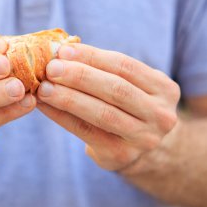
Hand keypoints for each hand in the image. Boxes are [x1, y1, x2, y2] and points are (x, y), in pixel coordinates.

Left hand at [37, 43, 179, 170]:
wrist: (140, 148)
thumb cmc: (126, 107)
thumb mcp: (127, 85)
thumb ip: (102, 69)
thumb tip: (61, 51)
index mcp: (163, 88)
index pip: (125, 66)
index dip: (92, 56)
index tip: (64, 50)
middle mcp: (160, 114)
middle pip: (116, 89)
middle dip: (80, 76)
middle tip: (51, 68)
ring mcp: (144, 138)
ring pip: (101, 113)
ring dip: (68, 98)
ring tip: (43, 88)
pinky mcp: (121, 155)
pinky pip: (86, 132)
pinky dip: (61, 117)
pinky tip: (44, 106)